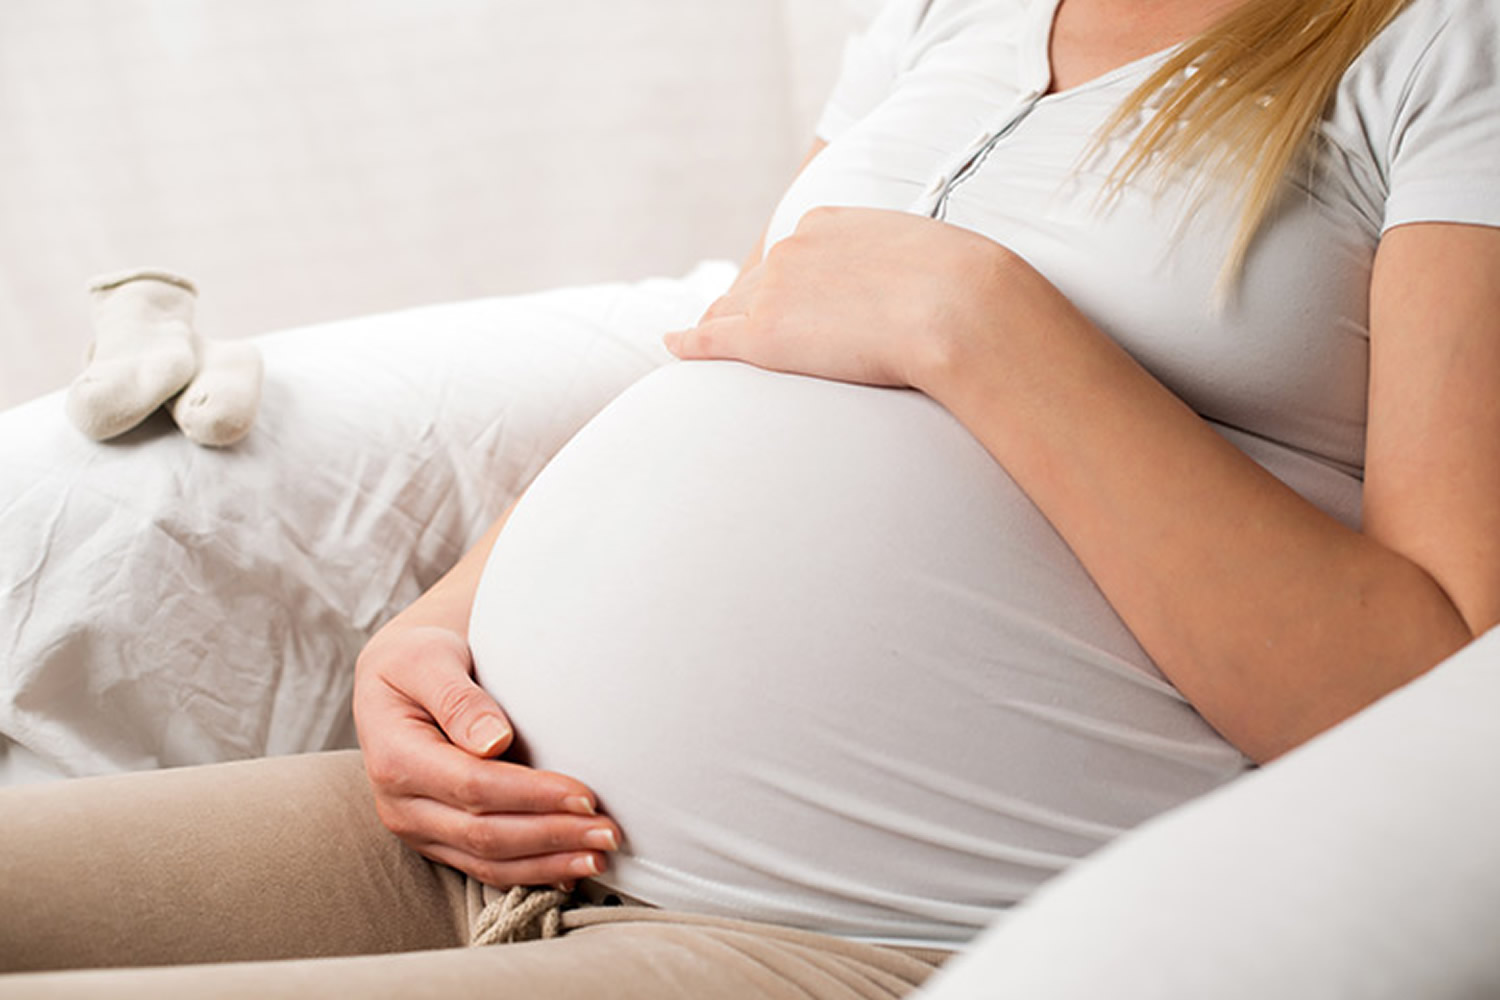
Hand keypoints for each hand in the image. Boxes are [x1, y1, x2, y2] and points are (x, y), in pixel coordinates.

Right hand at [352, 624, 620, 887]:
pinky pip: (484, 869)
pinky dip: (530, 873)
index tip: (585, 795)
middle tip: (609, 833)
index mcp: (397, 757)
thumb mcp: (428, 659)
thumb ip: (459, 698)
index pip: (474, 786)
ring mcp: (416, 828)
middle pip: (485, 833)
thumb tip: (494, 742)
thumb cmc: (418, 660)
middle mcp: (401, 804)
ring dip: (548, 864)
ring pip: (487, 861)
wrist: (395, 680)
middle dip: (553, 836)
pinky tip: (570, 873)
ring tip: (600, 857)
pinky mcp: (436, 840)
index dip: (533, 796)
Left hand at [664, 206, 1008, 389]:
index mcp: (828, 223)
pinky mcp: (763, 335)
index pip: (790, 256)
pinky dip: (688, 342)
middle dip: (746, 304)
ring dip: (718, 325)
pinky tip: (673, 345)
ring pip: (729, 309)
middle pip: (753, 282)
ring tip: (704, 341)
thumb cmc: (966, 291)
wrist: (960, 310)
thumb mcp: (931, 260)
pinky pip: (710, 338)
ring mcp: (773, 290)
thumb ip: (904, 269)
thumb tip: (919, 293)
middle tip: (735, 328)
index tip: (789, 301)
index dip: (785, 282)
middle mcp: (791, 249)